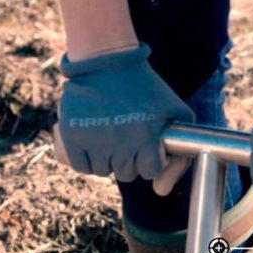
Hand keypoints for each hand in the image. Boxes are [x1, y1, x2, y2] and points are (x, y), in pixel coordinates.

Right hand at [53, 42, 193, 193]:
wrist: (107, 61)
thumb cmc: (145, 87)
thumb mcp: (175, 111)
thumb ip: (181, 154)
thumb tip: (160, 191)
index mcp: (145, 138)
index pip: (149, 171)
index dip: (149, 160)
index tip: (146, 145)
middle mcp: (119, 144)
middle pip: (126, 174)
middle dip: (129, 160)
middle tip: (126, 136)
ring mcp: (93, 141)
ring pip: (103, 171)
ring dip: (107, 159)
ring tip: (110, 135)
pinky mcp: (71, 136)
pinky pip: (82, 167)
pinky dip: (87, 160)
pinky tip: (93, 142)